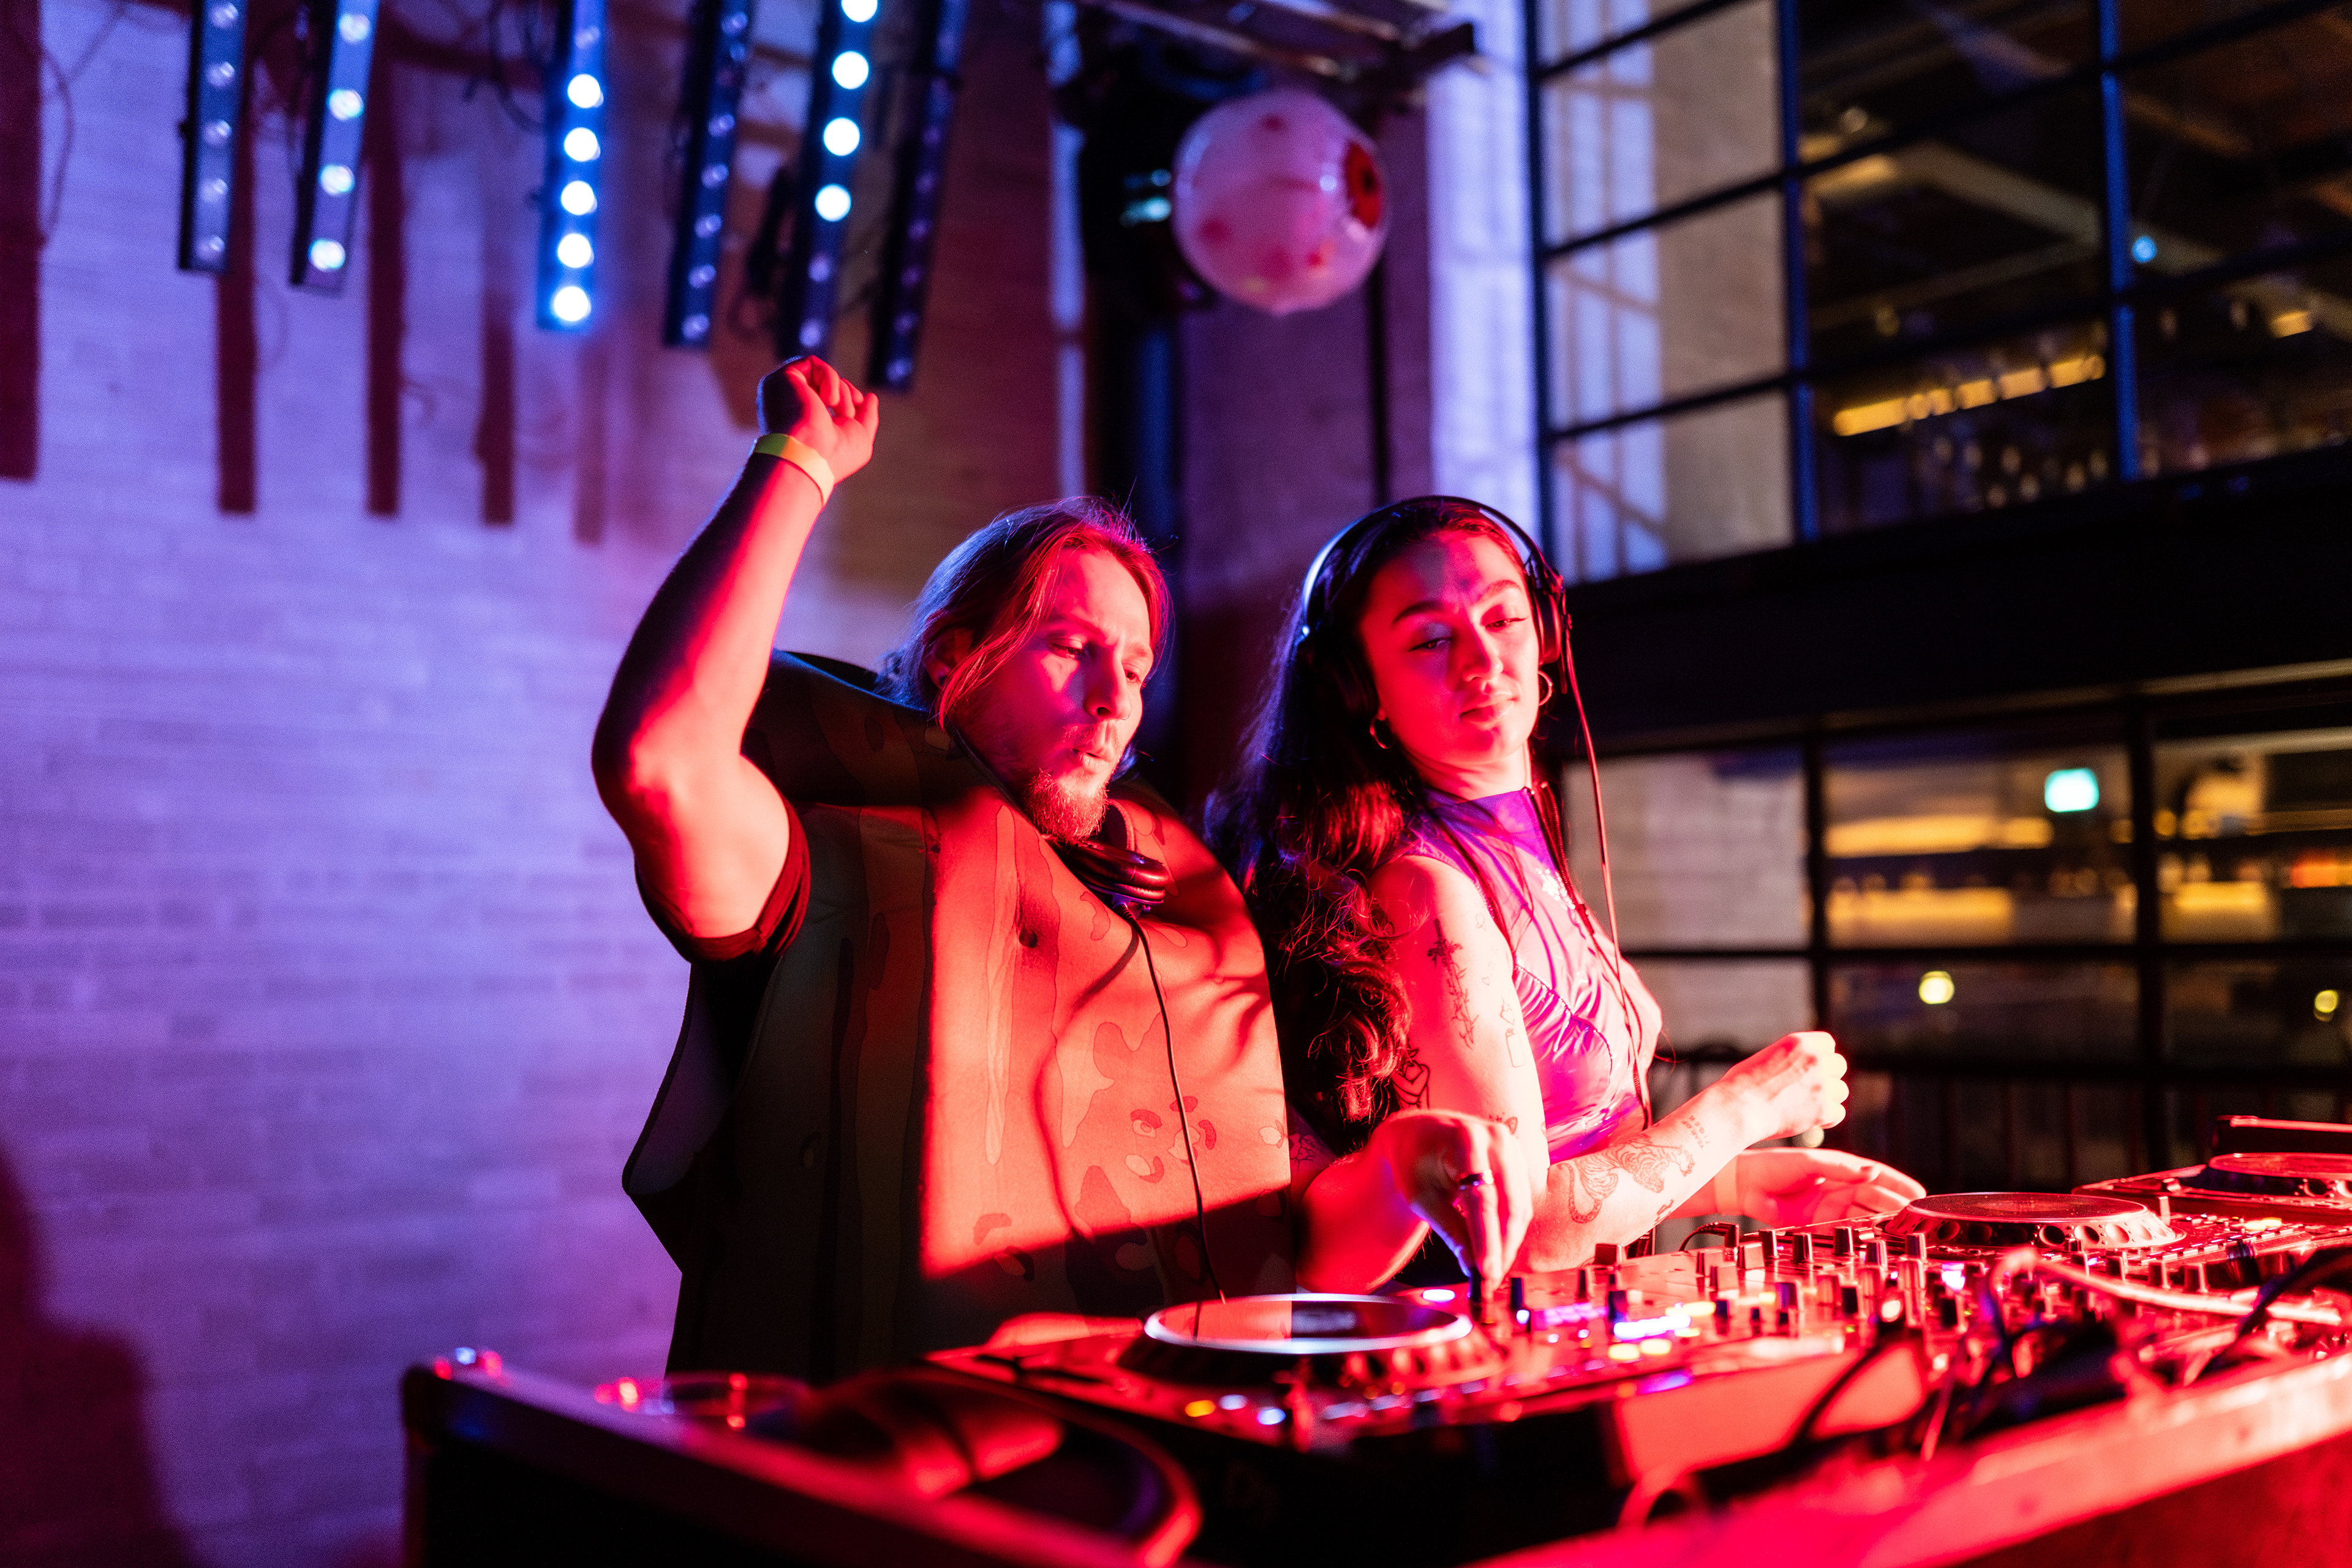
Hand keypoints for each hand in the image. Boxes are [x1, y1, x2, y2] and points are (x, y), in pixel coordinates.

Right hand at [756, 355, 879, 484]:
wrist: (809, 457)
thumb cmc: (833, 456)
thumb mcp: (859, 438)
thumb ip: (866, 417)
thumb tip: (870, 397)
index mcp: (802, 422)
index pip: (827, 397)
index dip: (849, 397)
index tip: (858, 408)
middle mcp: (789, 407)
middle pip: (825, 385)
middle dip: (846, 394)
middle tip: (848, 414)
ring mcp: (783, 393)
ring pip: (820, 374)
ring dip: (840, 390)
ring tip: (840, 410)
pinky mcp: (781, 379)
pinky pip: (812, 363)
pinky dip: (829, 378)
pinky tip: (829, 401)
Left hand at [1366, 1110, 1536, 1295]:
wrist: (1418, 1132)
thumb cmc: (1413, 1163)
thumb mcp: (1421, 1197)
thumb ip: (1450, 1229)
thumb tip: (1473, 1268)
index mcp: (1464, 1139)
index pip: (1482, 1198)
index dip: (1486, 1239)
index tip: (1486, 1273)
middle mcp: (1495, 1138)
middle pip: (1509, 1204)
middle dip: (1502, 1247)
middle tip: (1489, 1282)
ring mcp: (1511, 1146)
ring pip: (1520, 1207)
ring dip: (1508, 1243)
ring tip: (1491, 1272)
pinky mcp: (1517, 1159)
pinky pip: (1520, 1201)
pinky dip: (1510, 1228)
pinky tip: (1497, 1250)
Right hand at [1717, 1030, 1849, 1142]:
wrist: (1737, 1109)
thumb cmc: (1742, 1085)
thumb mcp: (1768, 1057)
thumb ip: (1792, 1059)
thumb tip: (1806, 1069)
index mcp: (1799, 1042)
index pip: (1828, 1043)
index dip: (1821, 1056)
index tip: (1810, 1069)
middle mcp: (1815, 1060)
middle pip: (1839, 1065)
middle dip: (1828, 1077)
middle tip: (1810, 1089)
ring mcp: (1822, 1085)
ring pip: (1841, 1091)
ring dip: (1828, 1099)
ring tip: (1805, 1106)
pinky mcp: (1823, 1110)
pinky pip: (1838, 1113)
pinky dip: (1826, 1119)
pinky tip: (1809, 1120)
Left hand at [1734, 1147, 1925, 1226]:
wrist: (1745, 1185)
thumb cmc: (1775, 1166)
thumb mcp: (1810, 1163)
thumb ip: (1841, 1168)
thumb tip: (1871, 1172)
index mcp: (1844, 1171)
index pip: (1879, 1178)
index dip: (1900, 1186)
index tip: (1920, 1195)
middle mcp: (1841, 1191)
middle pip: (1876, 1202)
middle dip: (1896, 1210)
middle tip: (1915, 1221)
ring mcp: (1831, 1210)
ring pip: (1864, 1219)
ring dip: (1881, 1227)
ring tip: (1900, 1234)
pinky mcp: (1819, 1227)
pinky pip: (1845, 1235)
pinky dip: (1859, 1239)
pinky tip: (1873, 1244)